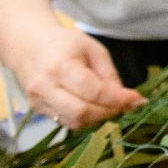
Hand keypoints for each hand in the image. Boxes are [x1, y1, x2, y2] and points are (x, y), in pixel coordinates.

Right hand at [11, 25, 144, 129]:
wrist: (29, 47)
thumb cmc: (65, 45)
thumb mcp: (94, 50)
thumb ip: (109, 75)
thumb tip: (126, 99)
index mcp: (60, 67)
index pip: (93, 92)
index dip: (118, 99)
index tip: (138, 99)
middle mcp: (45, 88)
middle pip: (82, 112)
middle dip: (110, 112)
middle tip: (127, 104)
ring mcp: (39, 102)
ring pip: (75, 122)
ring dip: (99, 118)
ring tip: (112, 105)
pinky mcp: (38, 111)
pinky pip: (67, 122)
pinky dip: (86, 119)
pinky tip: (95, 107)